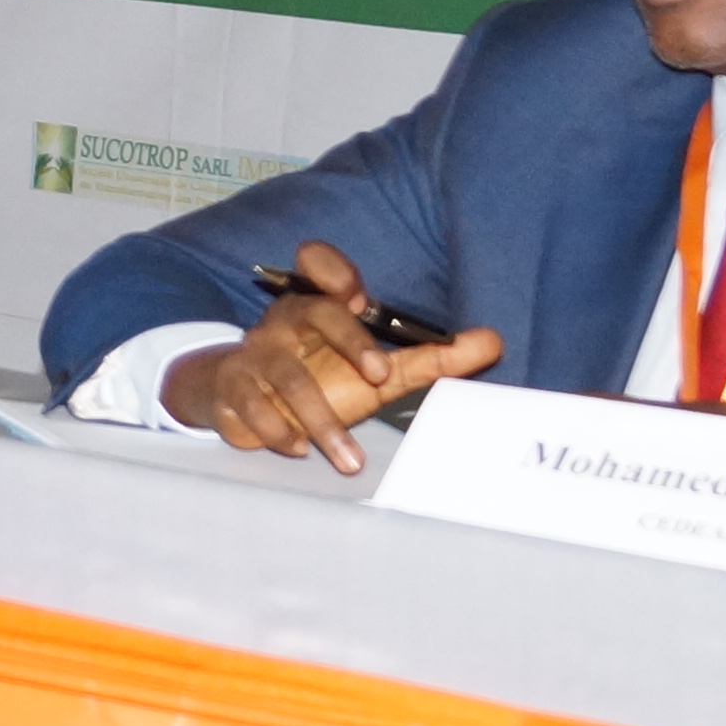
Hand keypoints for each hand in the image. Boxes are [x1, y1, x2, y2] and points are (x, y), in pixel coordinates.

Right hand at [157, 238, 501, 474]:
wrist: (242, 402)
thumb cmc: (320, 378)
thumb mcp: (378, 371)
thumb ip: (433, 356)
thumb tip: (494, 339)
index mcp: (319, 307)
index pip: (319, 266)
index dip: (335, 273)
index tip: (359, 298)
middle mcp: (285, 324)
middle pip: (314, 312)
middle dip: (349, 341)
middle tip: (379, 375)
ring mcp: (254, 356)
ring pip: (286, 375)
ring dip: (318, 418)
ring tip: (348, 458)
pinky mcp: (231, 390)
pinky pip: (247, 403)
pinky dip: (273, 428)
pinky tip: (296, 448)